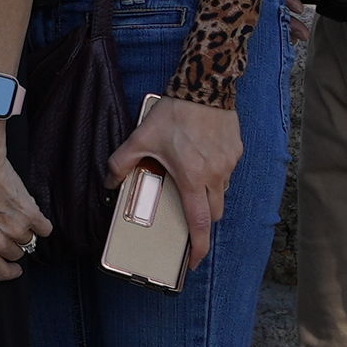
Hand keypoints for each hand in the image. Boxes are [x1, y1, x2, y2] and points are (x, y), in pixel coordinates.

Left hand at [0, 112, 47, 284]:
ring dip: (24, 229)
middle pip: (16, 255)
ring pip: (30, 241)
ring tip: (11, 211)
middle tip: (4, 225)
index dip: (9, 272)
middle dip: (12, 243)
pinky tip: (29, 210)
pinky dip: (40, 222)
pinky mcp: (30, 213)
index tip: (14, 269)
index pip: (0, 273)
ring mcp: (15, 229)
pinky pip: (45, 229)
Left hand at [113, 93, 242, 280]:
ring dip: (208, 196)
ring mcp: (229, 164)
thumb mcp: (141, 137)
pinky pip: (227, 173)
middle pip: (213, 214)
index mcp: (193, 179)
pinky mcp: (236, 151)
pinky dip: (216, 175)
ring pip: (222, 193)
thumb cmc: (175, 113)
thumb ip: (122, 162)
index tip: (193, 261)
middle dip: (201, 222)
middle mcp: (215, 176)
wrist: (205, 85)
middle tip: (187, 218)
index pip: (198, 223)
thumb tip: (110, 181)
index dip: (197, 247)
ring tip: (190, 183)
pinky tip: (201, 160)